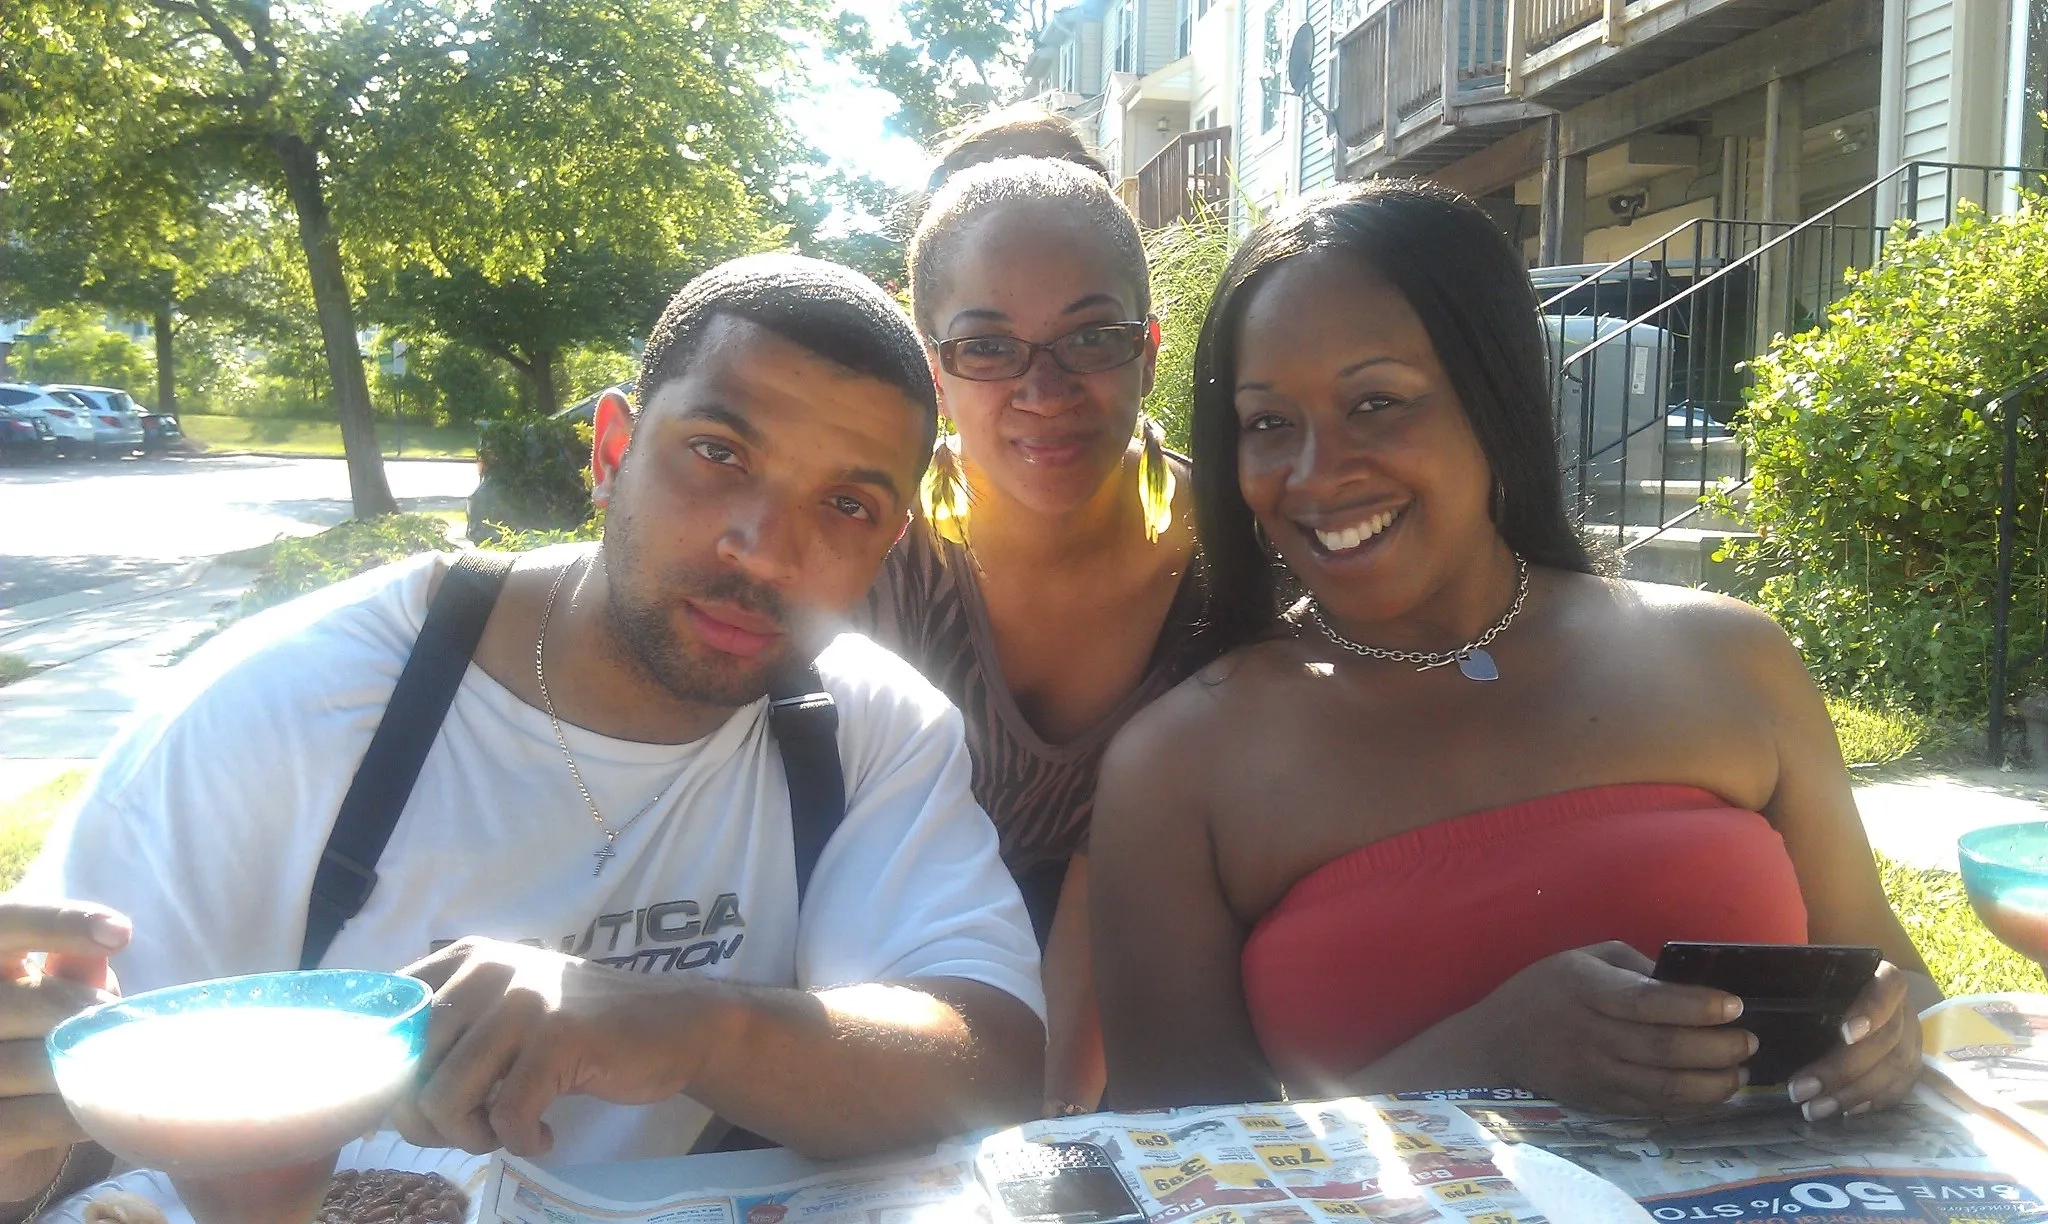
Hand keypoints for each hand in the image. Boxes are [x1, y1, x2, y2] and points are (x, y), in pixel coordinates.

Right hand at [0, 902, 127, 1201]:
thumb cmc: (30, 1043)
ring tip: (125, 1070)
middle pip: (38, 1001)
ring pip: (39, 1062)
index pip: (7, 924)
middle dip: (95, 1017)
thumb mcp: (46, 999)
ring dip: (95, 1067)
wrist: (6, 1123)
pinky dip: (80, 1113)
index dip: (58, 922)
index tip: (121, 934)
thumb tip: (111, 935)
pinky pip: (34, 1118)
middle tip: (130, 1031)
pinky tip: (104, 1112)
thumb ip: (68, 971)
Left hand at [394, 938, 721, 1157]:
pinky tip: (544, 1136)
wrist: (674, 1023)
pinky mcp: (559, 1038)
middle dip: (428, 1122)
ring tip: (507, 1134)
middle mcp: (487, 970)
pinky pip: (506, 1116)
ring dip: (471, 1137)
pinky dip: (520, 1142)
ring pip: (445, 1098)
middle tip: (472, 1130)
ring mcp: (523, 1002)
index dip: (385, 1076)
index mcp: (466, 958)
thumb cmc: (582, 1025)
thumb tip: (383, 1087)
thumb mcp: (507, 1006)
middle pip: (407, 1070)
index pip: (385, 1018)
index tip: (418, 1106)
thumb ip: (451, 1027)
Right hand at [1483, 941, 1754, 1116]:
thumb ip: (1635, 967)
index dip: (1694, 1006)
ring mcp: (1594, 1075)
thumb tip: (1688, 985)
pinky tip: (1714, 1091)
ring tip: (1742, 1072)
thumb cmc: (1546, 989)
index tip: (1734, 1006)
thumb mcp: (1583, 957)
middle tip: (1749, 1041)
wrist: (1499, 1041)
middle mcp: (1589, 1035)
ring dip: (1713, 1083)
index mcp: (1585, 988)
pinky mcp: (1599, 1103)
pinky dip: (1692, 1104)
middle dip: (1717, 1048)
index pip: (1646, 1002)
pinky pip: (1654, 1108)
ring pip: (1664, 1087)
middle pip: (1663, 1049)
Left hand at [1784, 961, 1920, 1120]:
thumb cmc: (1828, 984)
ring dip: (1852, 1094)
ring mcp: (1912, 1040)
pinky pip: (1899, 1088)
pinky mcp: (1911, 1067)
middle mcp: (1904, 1010)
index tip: (1845, 1033)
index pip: (1888, 987)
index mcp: (1883, 977)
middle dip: (1842, 1069)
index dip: (1872, 1010)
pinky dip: (1871, 1102)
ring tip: (1814, 1109)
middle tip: (1801, 1090)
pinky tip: (1844, 1112)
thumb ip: (1800, 979)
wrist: (1860, 996)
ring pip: (1894, 1069)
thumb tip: (1760, 999)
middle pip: (1886, 1039)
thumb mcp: (1816, 974)